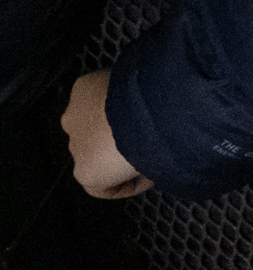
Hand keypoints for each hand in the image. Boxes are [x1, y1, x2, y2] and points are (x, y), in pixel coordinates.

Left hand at [62, 72, 147, 200]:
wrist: (145, 112)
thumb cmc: (153, 89)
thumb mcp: (149, 82)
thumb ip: (145, 93)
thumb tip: (161, 105)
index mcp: (86, 88)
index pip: (102, 105)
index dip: (127, 117)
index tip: (151, 124)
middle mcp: (74, 116)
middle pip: (97, 133)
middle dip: (120, 139)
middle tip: (151, 141)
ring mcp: (76, 145)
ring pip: (101, 158)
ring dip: (121, 160)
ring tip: (153, 159)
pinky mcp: (84, 172)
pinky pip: (104, 186)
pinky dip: (126, 185)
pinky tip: (150, 179)